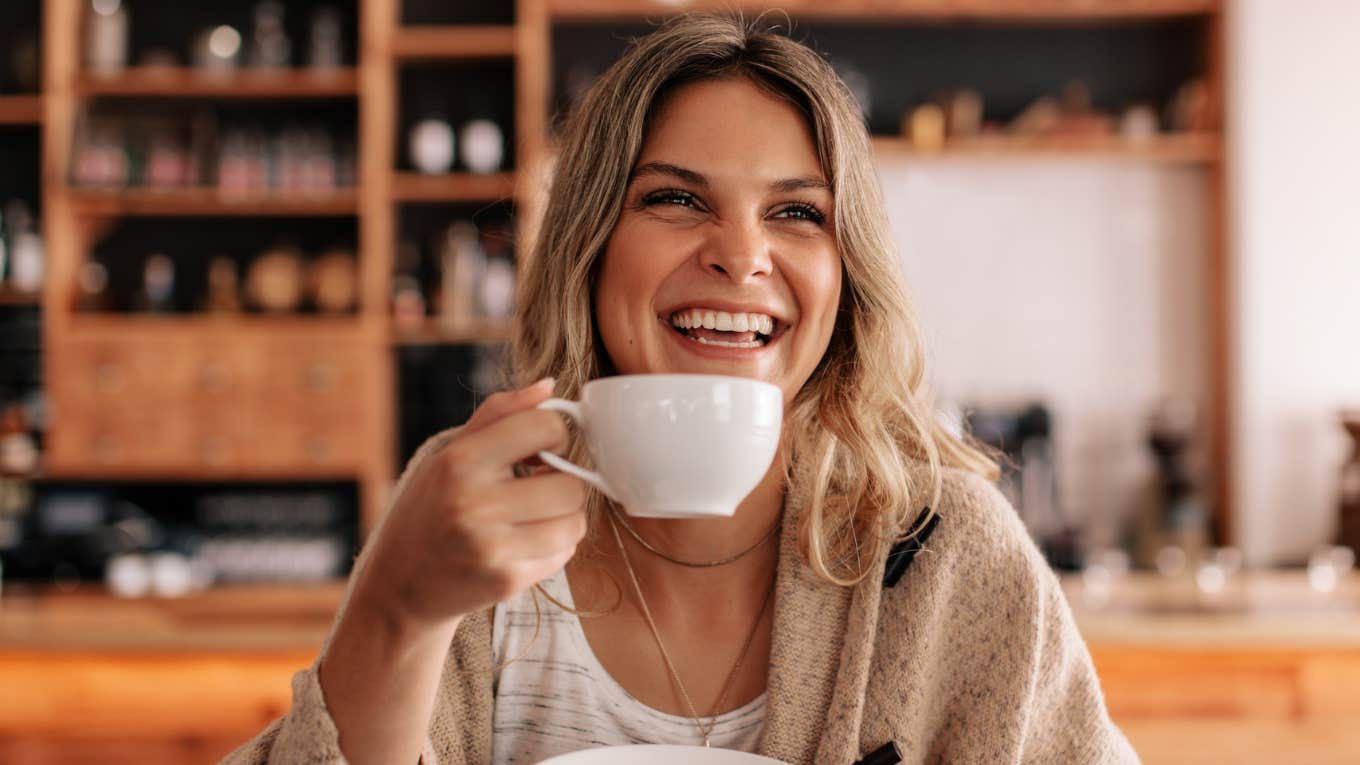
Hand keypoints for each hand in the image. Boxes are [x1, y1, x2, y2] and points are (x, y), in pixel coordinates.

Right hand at [351, 378, 587, 631]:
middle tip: (539, 486)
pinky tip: (524, 543)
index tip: (539, 449)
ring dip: (563, 518)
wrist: (397, 585)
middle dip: (562, 482)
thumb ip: (499, 414)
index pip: (544, 426)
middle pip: (570, 484)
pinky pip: (563, 554)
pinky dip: (553, 547)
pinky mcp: (506, 581)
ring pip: (575, 523)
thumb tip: (550, 386)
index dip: (553, 434)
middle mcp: (475, 504)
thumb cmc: (428, 510)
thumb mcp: (448, 454)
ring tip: (534, 516)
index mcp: (460, 462)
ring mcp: (492, 547)